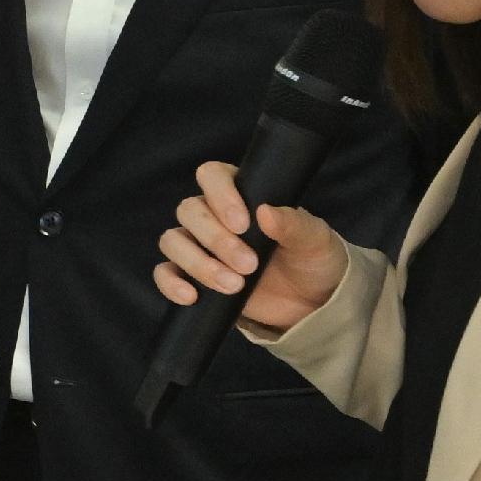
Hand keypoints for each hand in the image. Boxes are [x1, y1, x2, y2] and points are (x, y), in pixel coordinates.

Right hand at [153, 159, 348, 332]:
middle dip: (216, 240)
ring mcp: (199, 246)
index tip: (242, 224)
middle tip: (249, 265)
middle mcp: (213, 215)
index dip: (220, 195)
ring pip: (173, 241)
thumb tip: (265, 212)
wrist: (311, 304)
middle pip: (189, 210)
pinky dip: (171, 283)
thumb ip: (293, 223)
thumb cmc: (313, 260)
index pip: (212, 176)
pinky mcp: (192, 276)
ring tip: (233, 285)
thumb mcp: (314, 239)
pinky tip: (191, 296)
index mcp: (240, 194)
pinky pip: (165, 273)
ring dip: (198, 263)